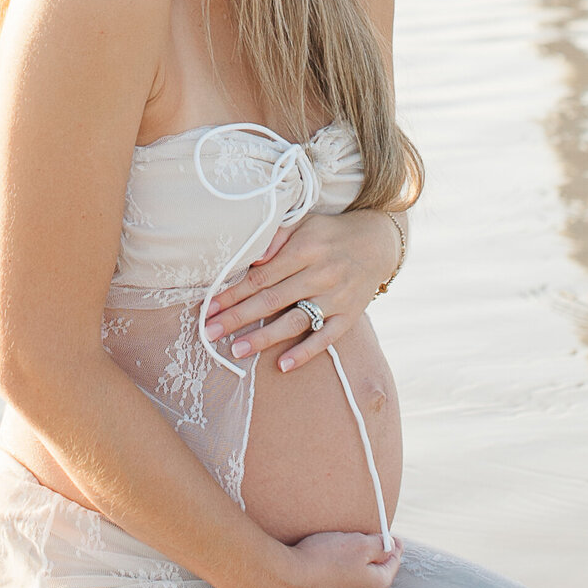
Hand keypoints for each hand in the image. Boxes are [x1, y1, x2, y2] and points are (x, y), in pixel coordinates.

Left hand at [203, 206, 400, 372]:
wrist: (377, 243)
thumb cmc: (329, 234)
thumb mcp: (303, 223)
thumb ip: (276, 237)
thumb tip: (252, 257)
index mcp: (305, 249)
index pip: (261, 275)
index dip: (233, 293)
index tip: (210, 307)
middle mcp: (320, 274)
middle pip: (272, 300)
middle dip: (238, 317)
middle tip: (210, 333)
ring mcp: (336, 297)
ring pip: (295, 321)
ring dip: (264, 337)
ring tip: (237, 350)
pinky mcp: (349, 316)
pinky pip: (325, 338)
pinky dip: (305, 353)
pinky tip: (282, 365)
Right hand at [235, 530, 401, 587]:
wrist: (283, 583)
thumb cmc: (322, 560)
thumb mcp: (357, 544)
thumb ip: (380, 545)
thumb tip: (392, 546)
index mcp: (378, 586)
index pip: (393, 562)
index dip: (393, 545)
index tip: (389, 535)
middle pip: (375, 575)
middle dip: (373, 559)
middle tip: (365, 541)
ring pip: (356, 585)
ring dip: (353, 571)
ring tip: (340, 554)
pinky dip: (336, 581)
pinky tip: (324, 571)